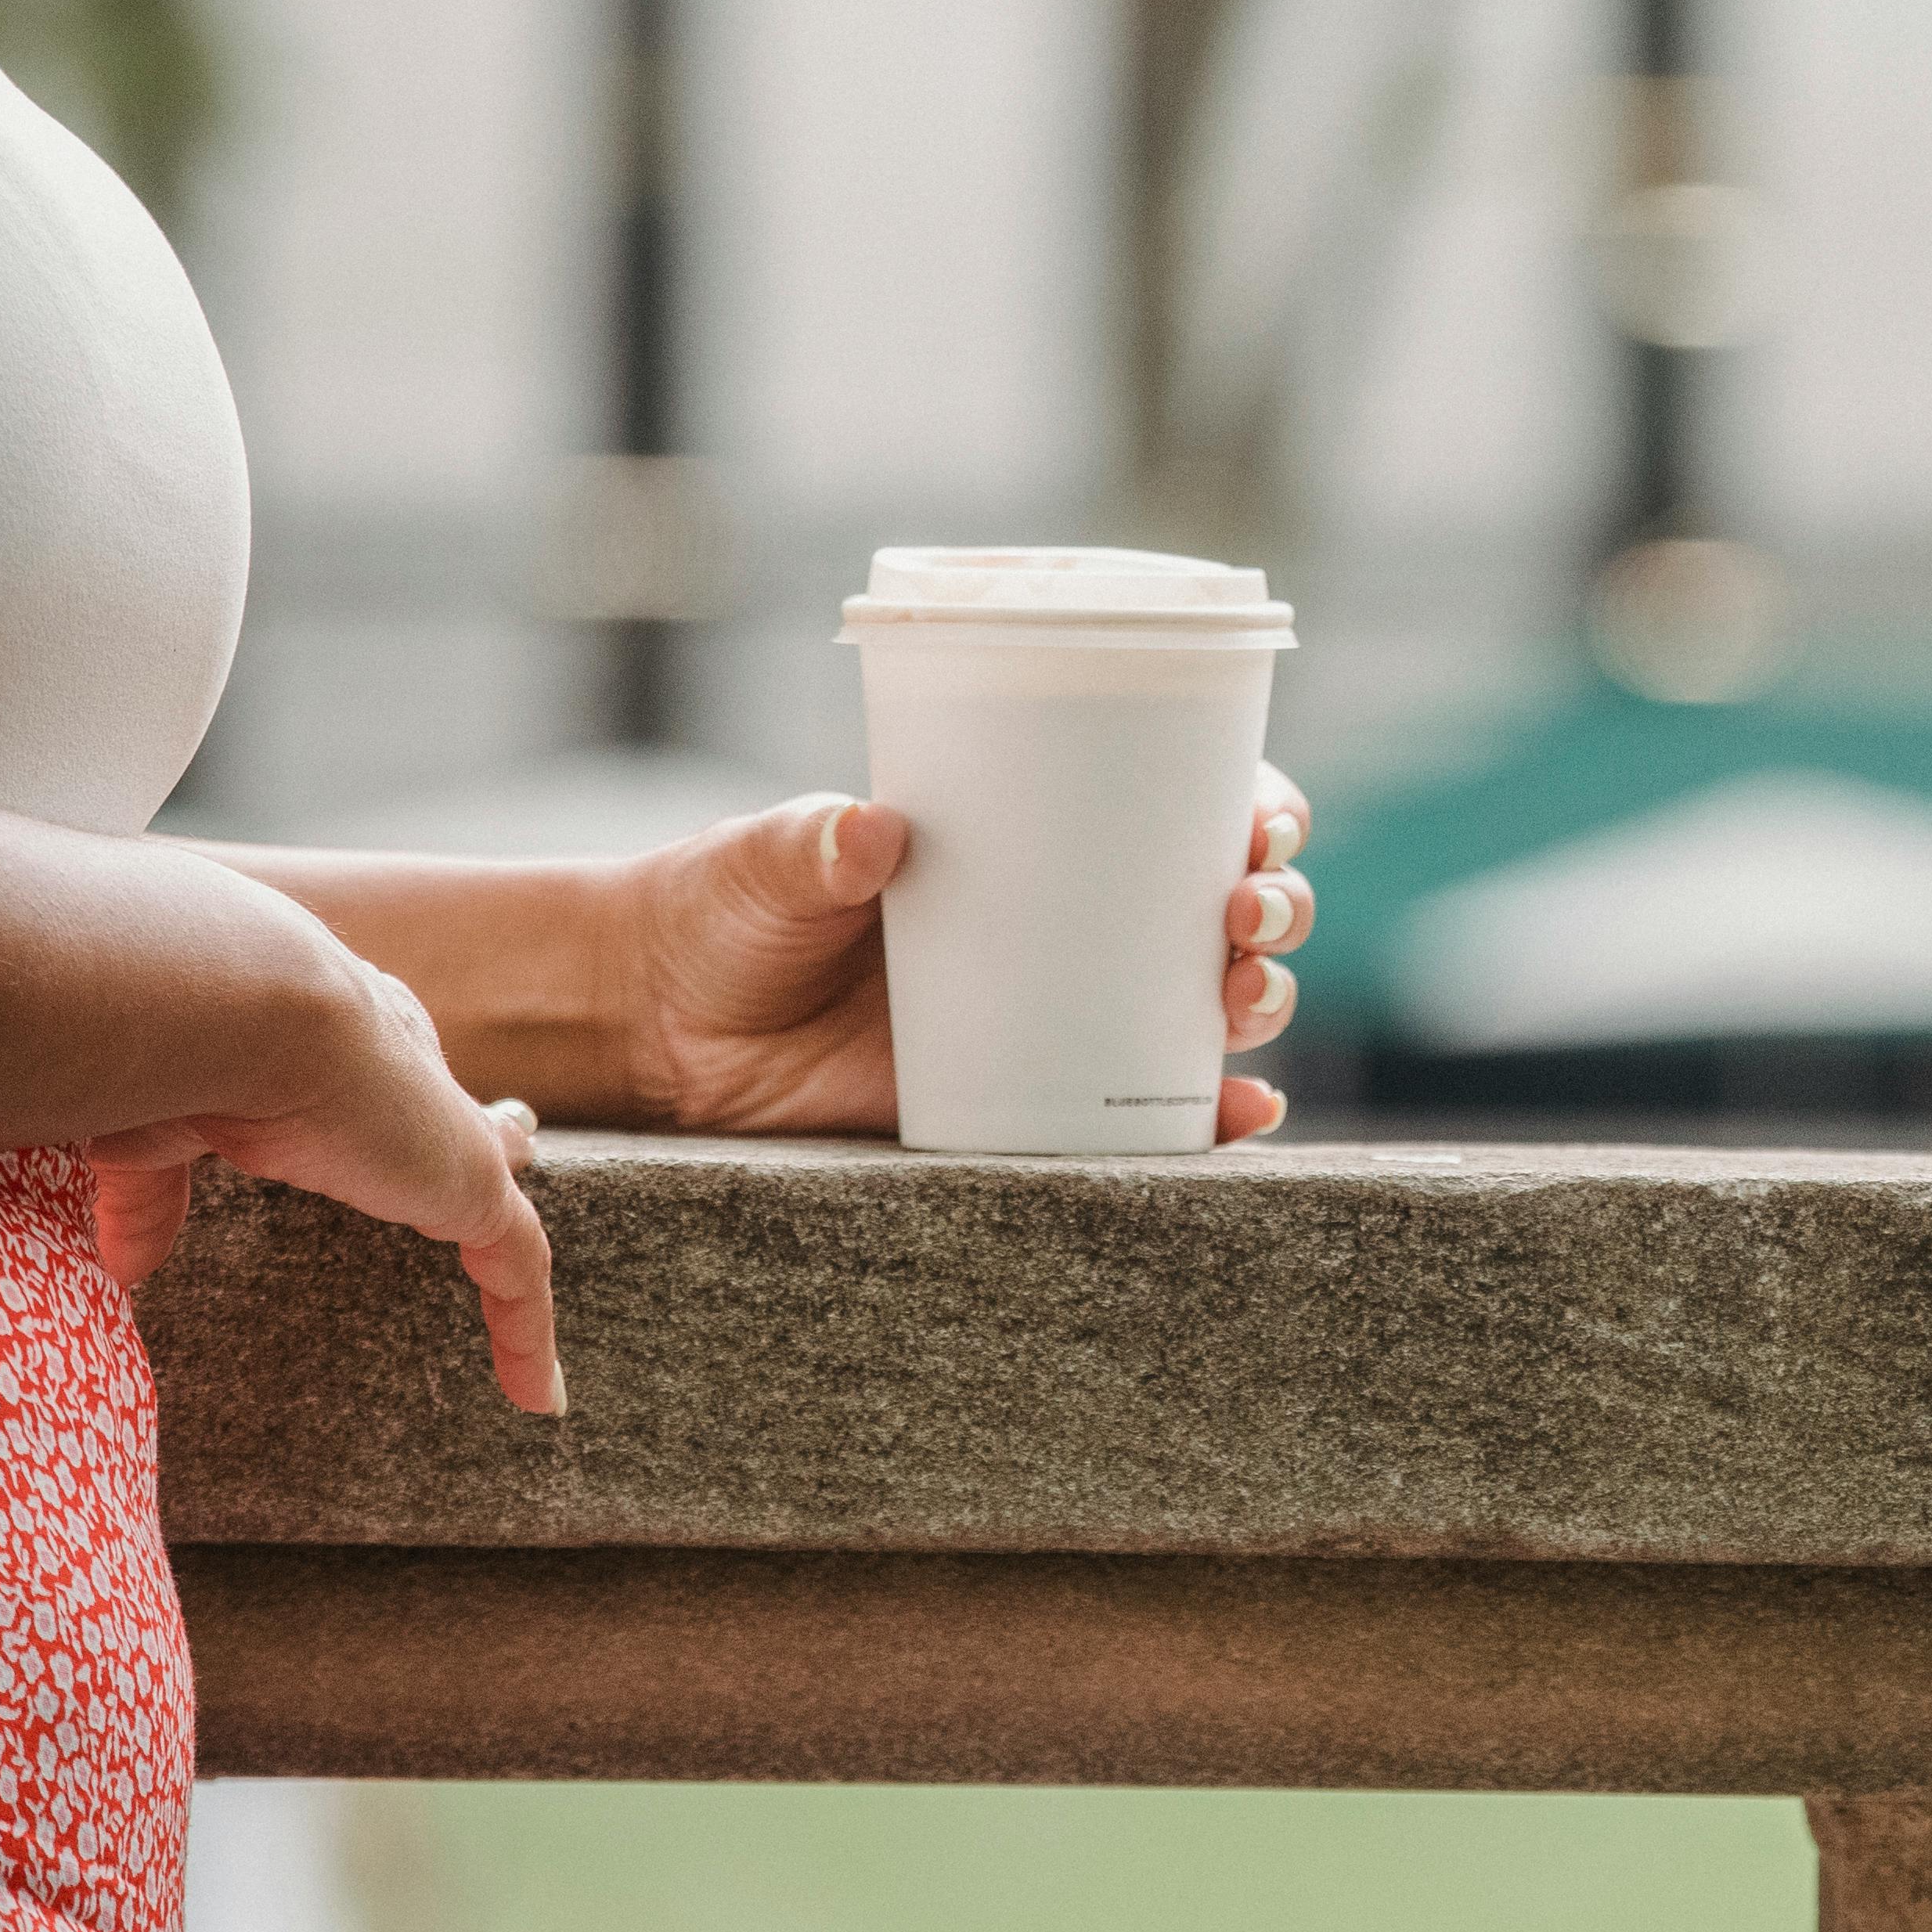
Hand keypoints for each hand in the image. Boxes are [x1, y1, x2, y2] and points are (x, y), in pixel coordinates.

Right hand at [89, 957, 561, 1412]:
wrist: (234, 1008)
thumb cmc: (173, 1048)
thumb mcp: (152, 1134)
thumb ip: (151, 1198)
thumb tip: (128, 1270)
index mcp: (322, 1042)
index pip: (367, 1076)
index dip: (379, 1100)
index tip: (380, 1124)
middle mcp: (394, 1070)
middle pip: (445, 1115)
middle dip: (470, 1136)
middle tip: (493, 1159)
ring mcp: (440, 1130)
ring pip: (494, 1194)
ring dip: (508, 1238)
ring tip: (527, 1293)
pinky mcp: (473, 1181)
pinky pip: (521, 1269)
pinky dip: (530, 1332)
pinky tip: (545, 1400)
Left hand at [615, 769, 1317, 1143]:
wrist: (660, 1029)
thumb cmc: (721, 913)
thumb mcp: (766, 862)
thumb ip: (811, 845)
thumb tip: (868, 832)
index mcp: (1029, 845)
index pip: (1174, 813)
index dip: (1247, 811)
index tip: (1260, 818)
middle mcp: (1066, 930)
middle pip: (1218, 912)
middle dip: (1271, 907)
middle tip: (1246, 910)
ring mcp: (1054, 1023)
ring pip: (1201, 1010)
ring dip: (1253, 1001)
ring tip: (1241, 999)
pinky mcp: (1022, 1111)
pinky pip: (1139, 1120)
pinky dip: (1207, 1118)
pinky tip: (1242, 1111)